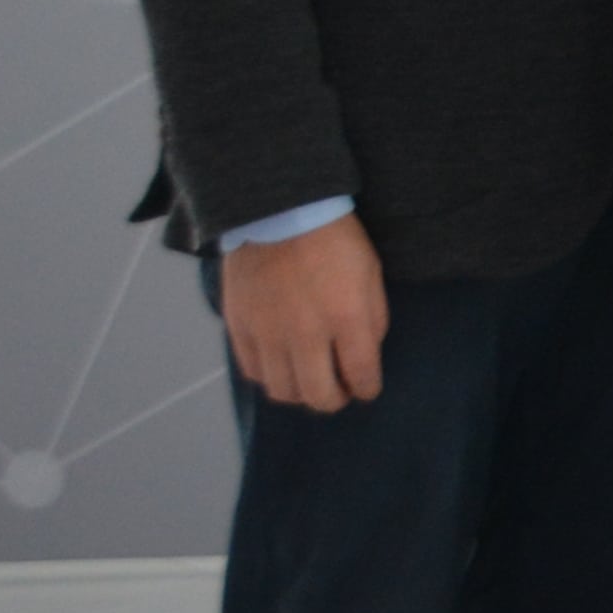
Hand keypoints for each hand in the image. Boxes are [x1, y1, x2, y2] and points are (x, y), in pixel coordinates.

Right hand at [220, 216, 387, 411]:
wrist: (280, 211)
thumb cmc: (336, 240)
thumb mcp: (371, 274)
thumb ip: (372, 321)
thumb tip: (365, 357)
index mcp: (346, 317)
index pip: (360, 375)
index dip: (367, 389)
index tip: (367, 389)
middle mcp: (305, 333)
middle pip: (318, 395)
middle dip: (335, 400)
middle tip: (339, 392)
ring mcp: (268, 333)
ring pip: (282, 391)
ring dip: (301, 393)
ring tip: (310, 380)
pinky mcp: (240, 328)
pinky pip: (254, 372)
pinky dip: (271, 376)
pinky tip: (283, 365)